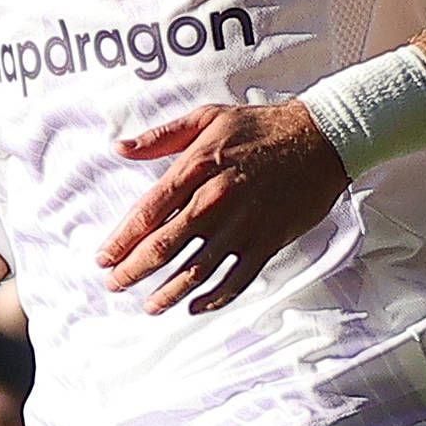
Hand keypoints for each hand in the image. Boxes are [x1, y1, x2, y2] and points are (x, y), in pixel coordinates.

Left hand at [94, 101, 355, 314]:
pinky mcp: (267, 241)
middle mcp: (215, 201)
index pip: (147, 213)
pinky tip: (195, 307)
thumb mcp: (208, 117)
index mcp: (196, 168)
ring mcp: (243, 225)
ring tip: (148, 305)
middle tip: (114, 284)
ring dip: (168, 293)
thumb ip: (161, 137)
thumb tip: (119, 148)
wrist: (322, 137)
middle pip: (164, 246)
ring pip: (196, 270)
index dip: (121, 240)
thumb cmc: (261, 126)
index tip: (103, 259)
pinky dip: (214, 299)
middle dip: (133, 270)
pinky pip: (236, 280)